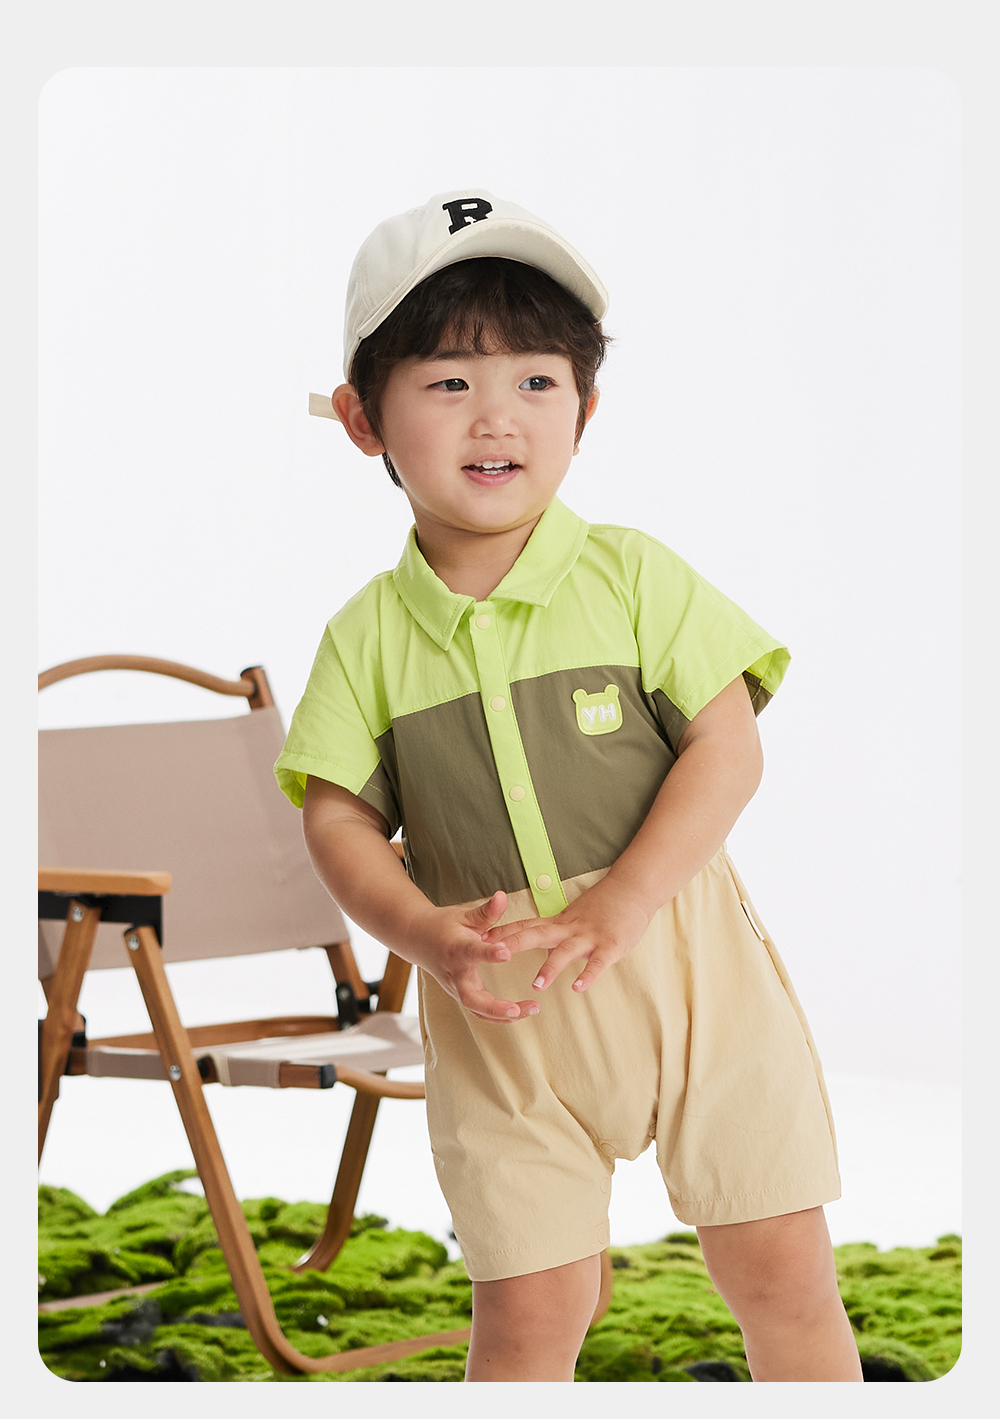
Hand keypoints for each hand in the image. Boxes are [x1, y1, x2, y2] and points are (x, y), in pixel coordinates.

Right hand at [407, 891, 540, 1023]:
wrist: (417, 939)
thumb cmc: (443, 925)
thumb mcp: (464, 915)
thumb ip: (486, 911)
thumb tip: (503, 896)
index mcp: (457, 948)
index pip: (473, 953)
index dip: (490, 954)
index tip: (507, 952)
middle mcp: (455, 973)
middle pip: (472, 998)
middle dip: (497, 1006)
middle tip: (520, 1007)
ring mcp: (456, 988)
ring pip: (478, 1010)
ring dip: (504, 1016)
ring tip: (532, 1009)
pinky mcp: (460, 995)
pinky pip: (479, 1012)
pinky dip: (498, 1017)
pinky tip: (520, 1013)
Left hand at [482, 876, 651, 994]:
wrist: (632, 889)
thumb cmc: (603, 906)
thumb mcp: (573, 917)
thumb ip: (555, 933)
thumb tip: (534, 947)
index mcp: (559, 922)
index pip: (525, 925)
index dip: (503, 932)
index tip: (479, 938)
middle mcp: (569, 928)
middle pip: (536, 934)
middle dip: (514, 943)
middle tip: (493, 954)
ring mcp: (589, 937)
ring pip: (565, 952)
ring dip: (550, 968)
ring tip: (536, 986)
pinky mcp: (610, 946)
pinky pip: (598, 963)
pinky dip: (588, 975)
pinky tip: (578, 988)